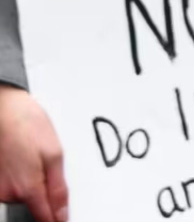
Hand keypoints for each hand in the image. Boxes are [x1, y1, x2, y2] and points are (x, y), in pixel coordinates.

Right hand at [0, 85, 67, 221]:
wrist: (3, 108)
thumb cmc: (27, 124)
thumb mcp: (54, 153)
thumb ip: (58, 187)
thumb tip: (62, 214)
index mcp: (28, 188)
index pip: (46, 218)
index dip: (56, 218)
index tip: (62, 218)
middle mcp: (9, 194)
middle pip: (34, 203)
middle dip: (44, 188)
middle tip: (45, 163)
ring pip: (23, 193)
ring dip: (31, 180)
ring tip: (31, 155)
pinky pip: (11, 186)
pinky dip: (19, 175)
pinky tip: (20, 157)